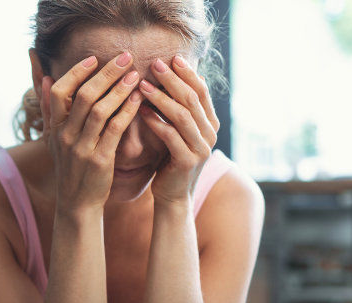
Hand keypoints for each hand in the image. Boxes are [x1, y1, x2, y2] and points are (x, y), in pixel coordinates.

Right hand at [40, 52, 142, 212]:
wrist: (77, 204)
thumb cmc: (70, 167)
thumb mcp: (52, 139)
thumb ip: (49, 110)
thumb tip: (44, 79)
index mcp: (53, 128)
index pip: (58, 91)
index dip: (76, 72)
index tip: (94, 58)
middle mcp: (65, 136)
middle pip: (83, 96)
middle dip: (106, 73)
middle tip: (125, 57)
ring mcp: (81, 149)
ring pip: (100, 110)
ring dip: (119, 90)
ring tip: (135, 75)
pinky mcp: (100, 160)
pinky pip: (114, 130)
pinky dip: (127, 112)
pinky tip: (138, 100)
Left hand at [137, 55, 219, 204]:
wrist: (173, 196)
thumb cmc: (172, 159)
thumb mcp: (180, 131)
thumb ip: (183, 108)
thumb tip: (188, 75)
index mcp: (210, 123)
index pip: (201, 90)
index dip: (187, 73)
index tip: (170, 57)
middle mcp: (210, 133)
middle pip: (192, 98)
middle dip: (173, 79)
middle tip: (155, 63)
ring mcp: (201, 148)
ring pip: (182, 115)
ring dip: (161, 97)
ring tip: (142, 84)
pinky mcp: (187, 161)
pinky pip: (170, 135)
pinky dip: (156, 121)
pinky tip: (141, 110)